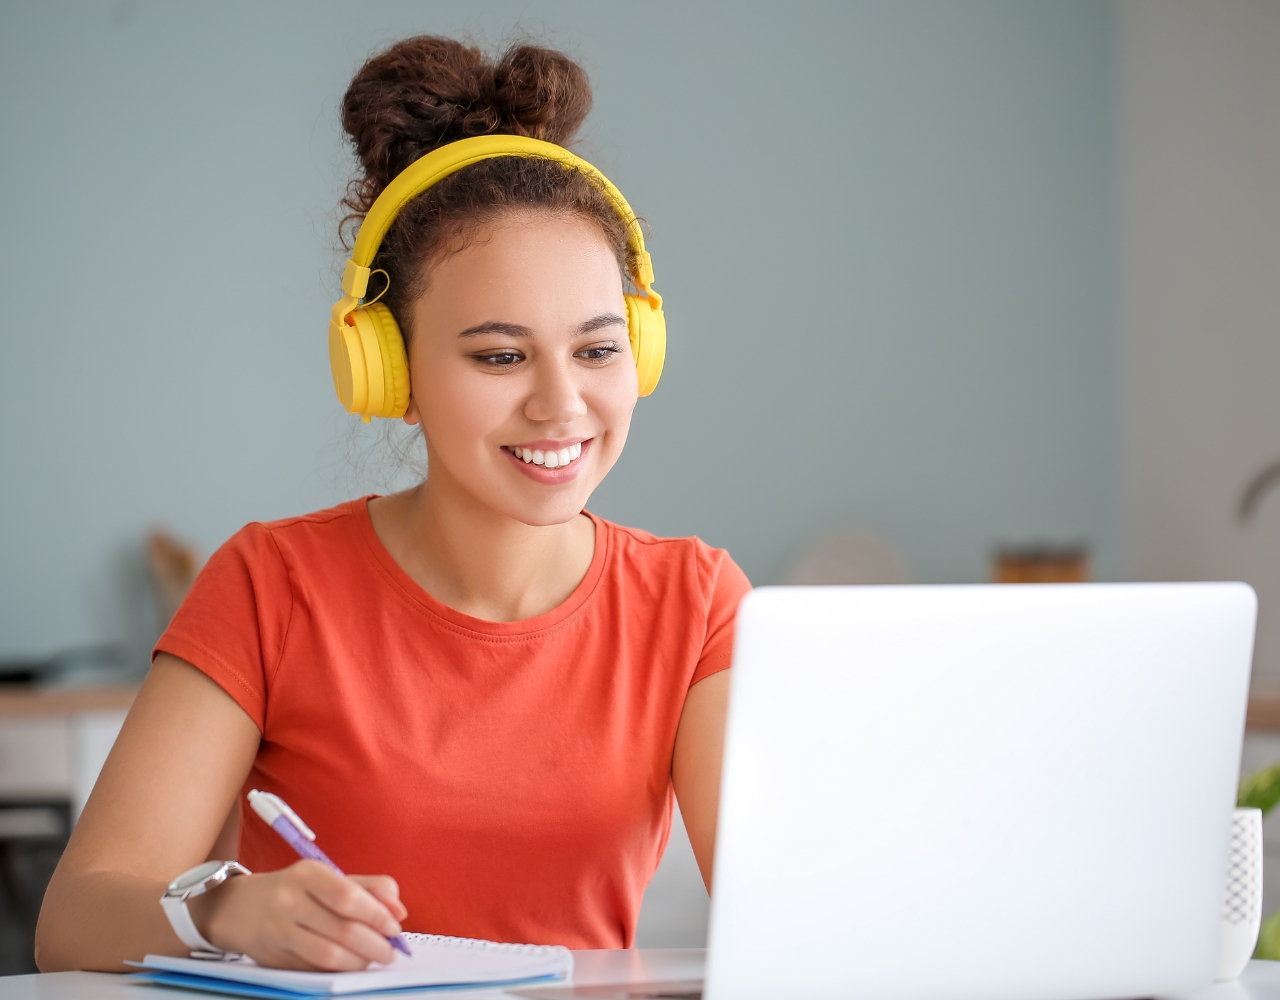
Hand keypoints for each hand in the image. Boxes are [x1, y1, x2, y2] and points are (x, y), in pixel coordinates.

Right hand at [189, 860, 407, 969]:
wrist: (237, 908)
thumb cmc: (295, 890)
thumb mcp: (329, 878)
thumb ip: (370, 888)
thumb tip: (399, 910)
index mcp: (307, 875)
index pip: (347, 896)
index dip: (376, 914)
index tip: (394, 927)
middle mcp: (289, 901)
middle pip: (341, 929)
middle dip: (374, 944)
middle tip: (390, 951)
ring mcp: (278, 932)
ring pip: (328, 954)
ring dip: (359, 962)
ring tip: (373, 960)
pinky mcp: (273, 959)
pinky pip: (314, 968)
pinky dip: (339, 970)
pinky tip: (350, 965)